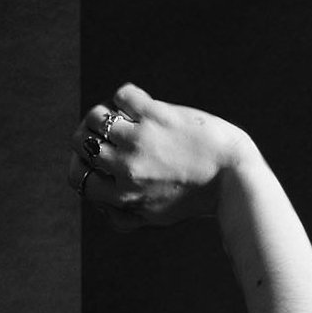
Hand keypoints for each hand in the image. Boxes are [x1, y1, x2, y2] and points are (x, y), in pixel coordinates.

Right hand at [67, 83, 251, 231]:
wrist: (232, 176)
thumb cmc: (196, 198)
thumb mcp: (156, 217)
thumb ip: (125, 214)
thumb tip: (101, 206)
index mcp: (124, 197)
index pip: (79, 179)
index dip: (81, 167)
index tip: (93, 160)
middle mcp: (127, 170)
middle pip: (81, 145)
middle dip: (87, 138)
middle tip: (103, 135)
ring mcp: (140, 140)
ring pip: (96, 118)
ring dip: (103, 115)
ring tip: (119, 117)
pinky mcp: (156, 115)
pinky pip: (123, 95)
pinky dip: (126, 97)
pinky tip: (140, 106)